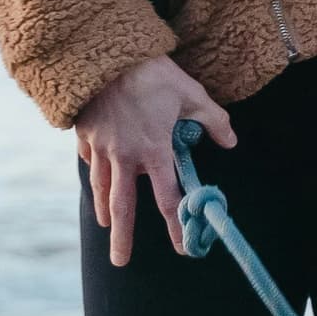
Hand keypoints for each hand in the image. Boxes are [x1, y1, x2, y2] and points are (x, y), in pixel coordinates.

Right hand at [75, 56, 235, 263]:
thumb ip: (213, 120)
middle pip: (124, 207)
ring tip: (107, 226)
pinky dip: (94, 172)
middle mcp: (125, 157)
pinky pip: (90, 159)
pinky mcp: (86, 134)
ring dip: (104, 211)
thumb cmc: (152, 73)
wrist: (105, 52)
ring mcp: (102, 147)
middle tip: (120, 263)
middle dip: (122, 238)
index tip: (182, 248)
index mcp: (154, 151)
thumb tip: (230, 142)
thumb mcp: (191, 93)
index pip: (168, 199)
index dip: (176, 226)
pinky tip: (97, 180)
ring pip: (101, 187)